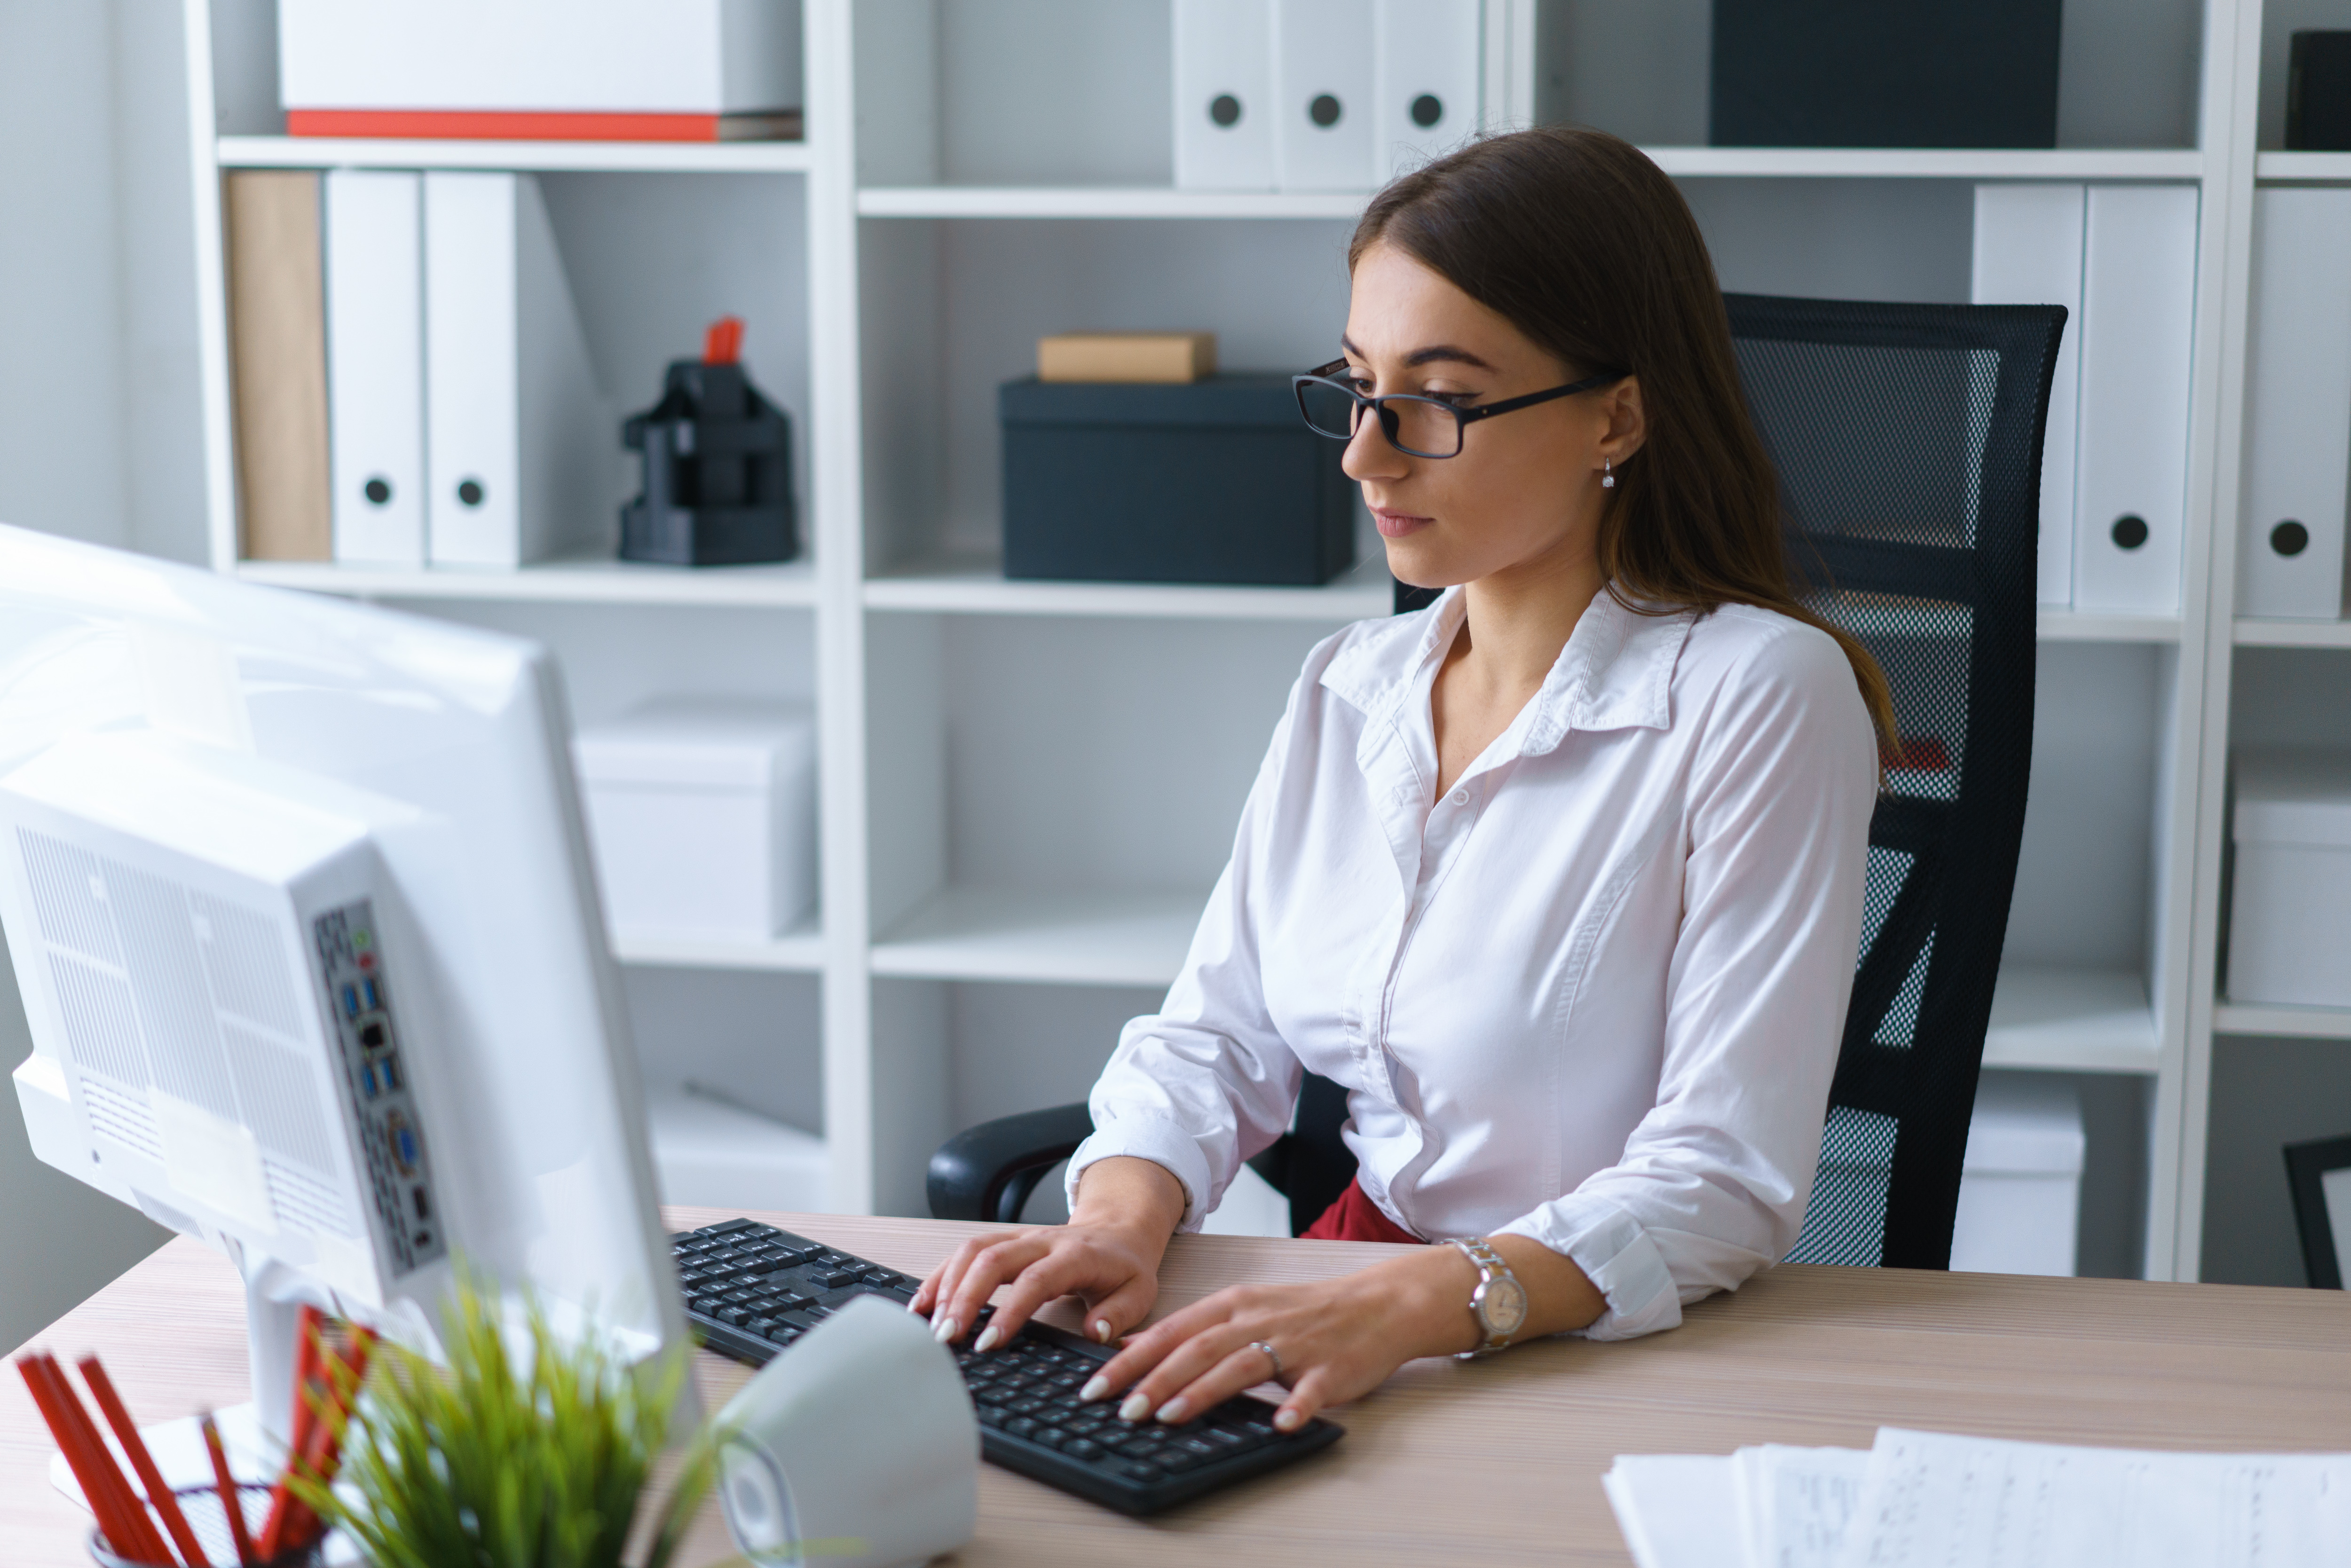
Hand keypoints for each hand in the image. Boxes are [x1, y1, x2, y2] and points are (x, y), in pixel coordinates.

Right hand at [909, 1156, 1187, 1351]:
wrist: (1118, 1229)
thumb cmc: (1124, 1267)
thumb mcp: (1139, 1292)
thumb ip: (1119, 1313)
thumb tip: (1097, 1332)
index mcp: (1075, 1255)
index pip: (1036, 1280)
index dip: (1009, 1310)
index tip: (987, 1343)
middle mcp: (1041, 1241)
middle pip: (992, 1259)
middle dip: (964, 1298)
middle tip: (945, 1338)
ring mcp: (1019, 1238)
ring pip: (972, 1250)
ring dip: (946, 1286)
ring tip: (927, 1325)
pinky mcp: (1003, 1241)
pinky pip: (965, 1251)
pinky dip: (941, 1276)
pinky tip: (922, 1304)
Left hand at [1074, 1248, 1472, 1432]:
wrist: (1379, 1304)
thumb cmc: (1306, 1311)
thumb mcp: (1242, 1308)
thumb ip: (1189, 1329)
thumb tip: (1129, 1345)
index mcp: (1233, 1305)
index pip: (1171, 1332)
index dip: (1130, 1359)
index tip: (1096, 1386)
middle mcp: (1258, 1320)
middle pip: (1198, 1348)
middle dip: (1155, 1378)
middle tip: (1122, 1409)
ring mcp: (1296, 1343)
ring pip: (1242, 1365)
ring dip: (1204, 1391)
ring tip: (1171, 1415)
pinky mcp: (1331, 1368)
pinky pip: (1312, 1388)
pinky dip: (1297, 1406)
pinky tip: (1283, 1424)